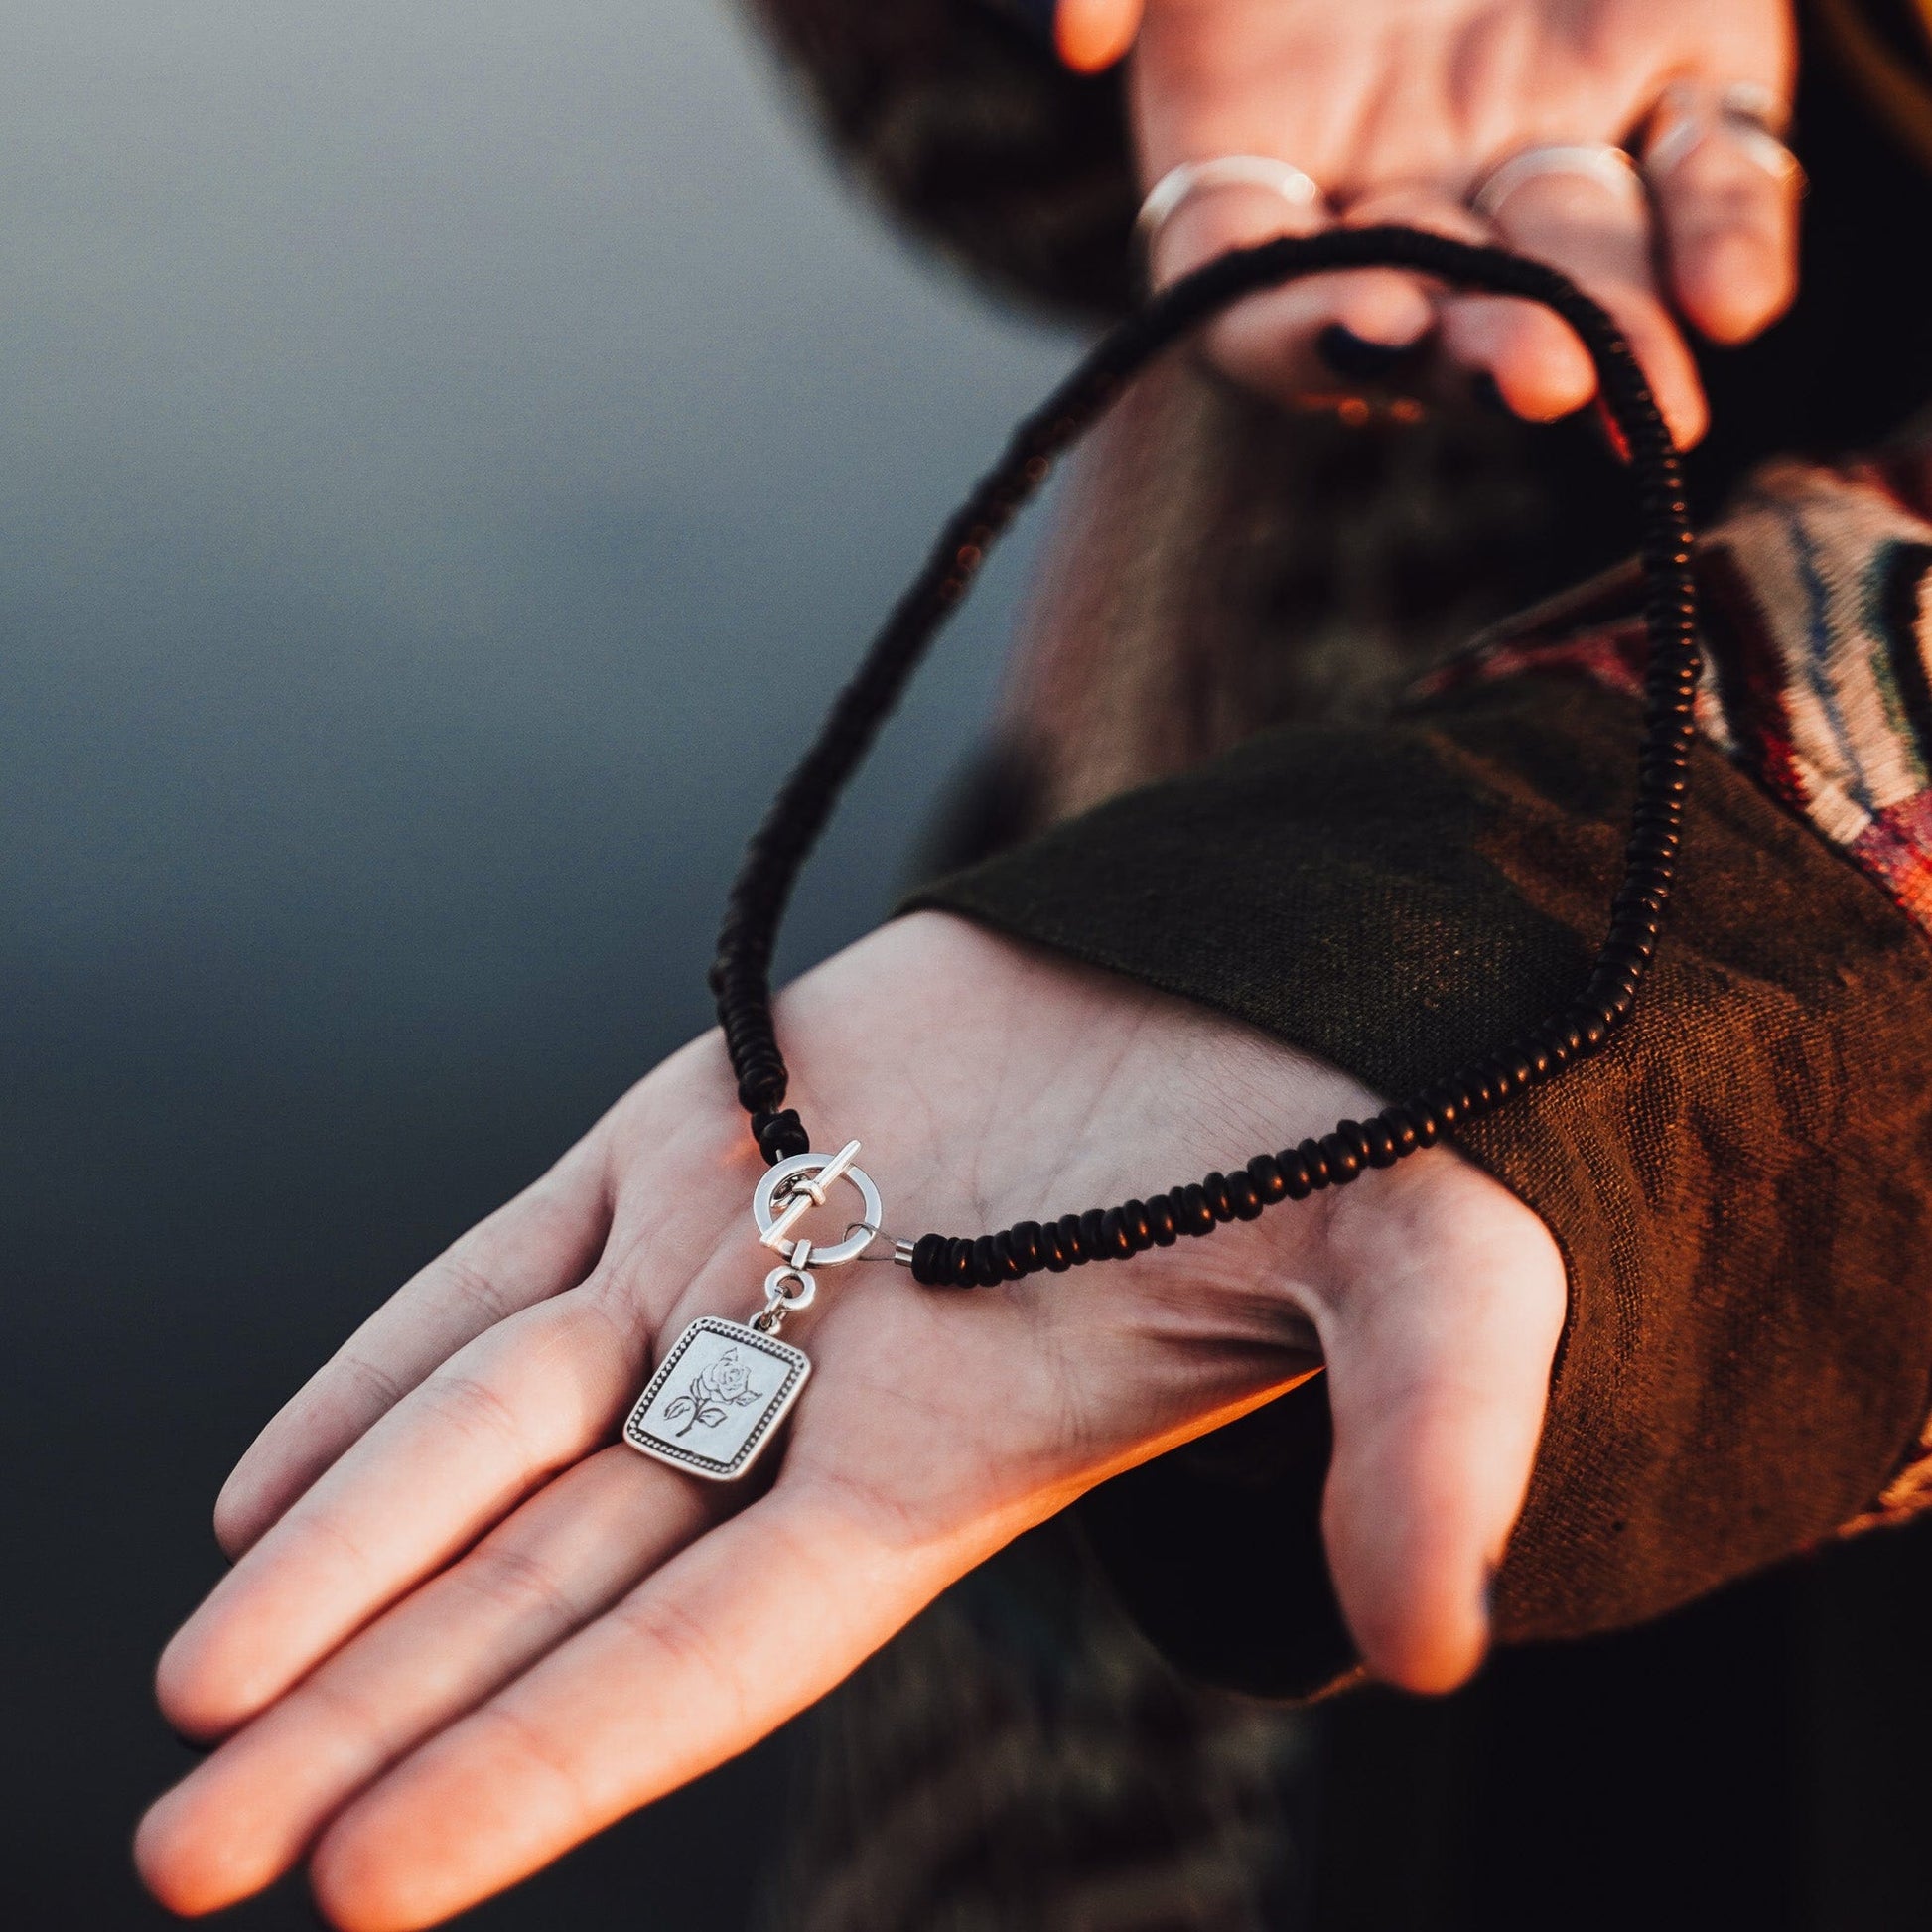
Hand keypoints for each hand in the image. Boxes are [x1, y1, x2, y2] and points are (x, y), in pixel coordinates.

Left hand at [136, 911, 1563, 1928]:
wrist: (1242, 961)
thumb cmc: (1348, 1130)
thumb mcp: (1427, 1273)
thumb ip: (1425, 1442)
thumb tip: (1441, 1644)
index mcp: (943, 1459)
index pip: (712, 1651)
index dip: (546, 1764)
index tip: (362, 1888)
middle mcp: (808, 1391)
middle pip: (559, 1585)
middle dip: (380, 1716)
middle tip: (187, 1858)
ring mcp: (732, 1260)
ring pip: (499, 1435)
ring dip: (346, 1558)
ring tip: (192, 1693)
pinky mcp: (691, 1134)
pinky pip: (504, 1268)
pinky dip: (387, 1370)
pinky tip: (269, 1484)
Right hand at [1132, 0, 1799, 444]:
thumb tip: (1080, 39)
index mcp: (1250, 163)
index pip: (1247, 294)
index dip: (1300, 329)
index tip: (1370, 326)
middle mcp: (1387, 186)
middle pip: (1425, 310)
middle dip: (1481, 354)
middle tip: (1542, 381)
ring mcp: (1528, 141)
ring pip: (1568, 266)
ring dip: (1612, 333)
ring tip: (1656, 393)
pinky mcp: (1672, 74)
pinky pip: (1705, 174)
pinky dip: (1726, 234)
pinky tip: (1733, 297)